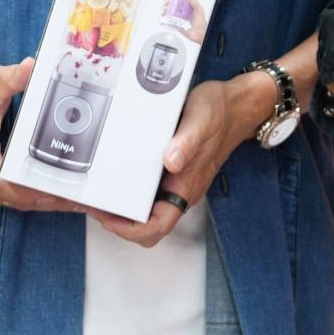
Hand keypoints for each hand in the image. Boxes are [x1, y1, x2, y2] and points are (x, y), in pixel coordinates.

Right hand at [0, 56, 76, 212]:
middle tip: (80, 199)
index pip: (0, 183)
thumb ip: (12, 77)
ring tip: (72, 201)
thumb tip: (33, 67)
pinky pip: (3, 200)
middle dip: (47, 199)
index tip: (57, 190)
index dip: (29, 191)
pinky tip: (49, 196)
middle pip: (12, 198)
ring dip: (40, 203)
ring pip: (9, 202)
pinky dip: (26, 200)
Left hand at [97, 72, 263, 247]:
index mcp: (186, 186)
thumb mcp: (201, 119)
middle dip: (119, 223)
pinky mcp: (173, 170)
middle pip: (148, 225)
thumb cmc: (221, 112)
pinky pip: (149, 192)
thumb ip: (187, 142)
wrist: (238, 105)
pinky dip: (130, 191)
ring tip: (99, 194)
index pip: (157, 226)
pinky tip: (117, 176)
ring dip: (123, 209)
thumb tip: (171, 162)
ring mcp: (177, 182)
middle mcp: (181, 190)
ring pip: (147, 211)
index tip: (107, 217)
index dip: (129, 230)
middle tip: (96, 206)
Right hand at [162, 0, 209, 44]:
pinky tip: (164, 14)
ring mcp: (178, 17)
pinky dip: (164, 15)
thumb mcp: (199, 11)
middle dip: (167, 0)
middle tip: (166, 0)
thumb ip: (195, 2)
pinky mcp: (175, 23)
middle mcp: (183, 10)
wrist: (199, 35)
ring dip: (165, 7)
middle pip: (172, 3)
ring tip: (165, 7)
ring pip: (169, 10)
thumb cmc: (201, 24)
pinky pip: (168, 18)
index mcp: (188, 6)